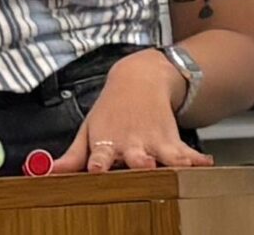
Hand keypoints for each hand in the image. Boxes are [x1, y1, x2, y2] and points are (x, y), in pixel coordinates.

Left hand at [50, 50, 213, 173]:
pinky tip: (206, 164)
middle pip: (136, 157)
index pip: (100, 156)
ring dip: (171, 162)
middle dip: (140, 163)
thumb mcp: (90, 129)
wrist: (139, 80)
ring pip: (164, 155)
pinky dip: (197, 159)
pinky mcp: (173, 140)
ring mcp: (154, 142)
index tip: (97, 169)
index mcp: (107, 143)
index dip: (99, 163)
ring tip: (180, 166)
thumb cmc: (111, 112)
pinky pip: (187, 153)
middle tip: (144, 166)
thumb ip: (73, 156)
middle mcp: (131, 143)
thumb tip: (47, 173)